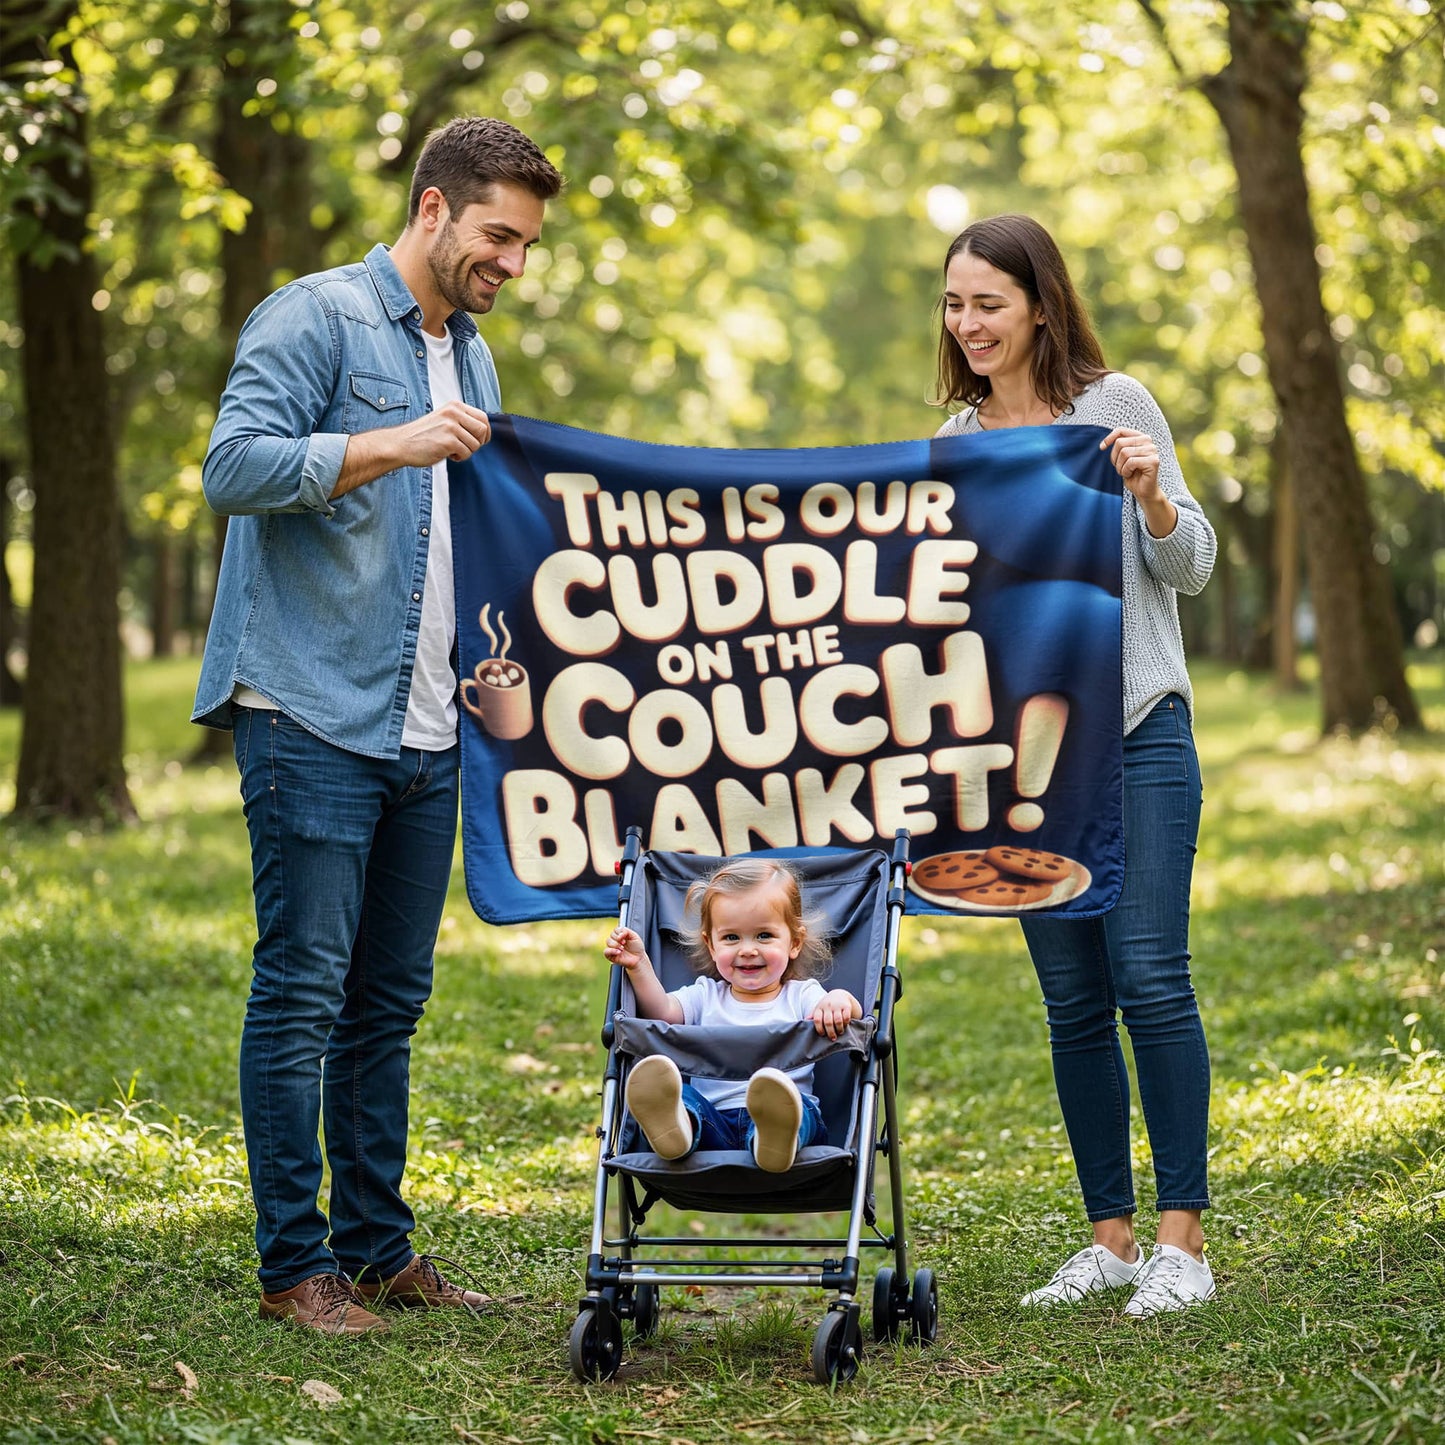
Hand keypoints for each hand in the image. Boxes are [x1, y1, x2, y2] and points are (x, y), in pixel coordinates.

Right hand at [333, 401, 491, 497]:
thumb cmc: (423, 435)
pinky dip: (459, 458)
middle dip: (478, 443)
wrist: (401, 444)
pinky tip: (447, 454)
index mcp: (454, 406)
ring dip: (466, 452)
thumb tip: (486, 432)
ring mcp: (451, 426)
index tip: (478, 441)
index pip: (483, 417)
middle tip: (464, 447)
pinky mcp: (448, 441)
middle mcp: (454, 413)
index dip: (485, 432)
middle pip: (483, 430)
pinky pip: (466, 453)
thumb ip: (462, 421)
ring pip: (475, 444)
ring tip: (451, 450)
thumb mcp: (444, 420)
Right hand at [604, 927, 646, 970]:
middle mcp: (615, 941)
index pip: (615, 930)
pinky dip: (612, 951)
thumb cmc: (637, 948)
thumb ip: (626, 931)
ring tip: (622, 949)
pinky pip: (606, 951)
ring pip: (608, 941)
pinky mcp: (610, 956)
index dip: (620, 932)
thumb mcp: (634, 936)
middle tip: (624, 943)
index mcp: (620, 935)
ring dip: (616, 944)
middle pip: (611, 935)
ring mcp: (612, 948)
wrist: (639, 959)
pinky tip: (619, 952)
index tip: (625, 938)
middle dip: (618, 939)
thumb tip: (619, 935)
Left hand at [812, 990, 856, 1040]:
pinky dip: (846, 1023)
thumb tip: (804, 1022)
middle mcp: (828, 1006)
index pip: (817, 1019)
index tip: (822, 1034)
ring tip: (839, 1033)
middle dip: (830, 1032)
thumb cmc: (827, 1005)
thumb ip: (813, 1016)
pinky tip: (845, 1025)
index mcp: (819, 1008)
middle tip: (832, 1038)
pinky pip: (846, 1017)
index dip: (819, 1029)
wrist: (839, 994)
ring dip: (839, 1029)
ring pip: (838, 1020)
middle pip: (828, 1022)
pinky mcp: (846, 1006)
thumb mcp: (818, 1009)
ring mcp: (837, 1006)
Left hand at [1100, 427, 1161, 501]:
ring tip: (1126, 472)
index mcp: (1140, 437)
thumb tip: (1103, 444)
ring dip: (1120, 466)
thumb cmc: (1131, 474)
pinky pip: (1131, 462)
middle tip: (1120, 467)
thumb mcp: (1121, 458)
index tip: (1102, 447)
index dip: (1109, 438)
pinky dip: (1126, 471)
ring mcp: (1152, 450)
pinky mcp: (1153, 461)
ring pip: (1124, 453)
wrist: (1143, 491)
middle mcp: (1148, 441)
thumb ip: (1118, 447)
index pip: (1121, 430)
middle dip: (1115, 458)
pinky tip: (1130, 474)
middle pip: (1120, 443)